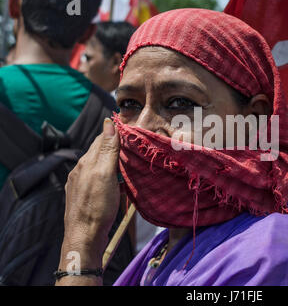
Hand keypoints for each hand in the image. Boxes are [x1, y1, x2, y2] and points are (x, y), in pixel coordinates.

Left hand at [56, 118, 119, 284]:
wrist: (85, 238)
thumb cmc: (97, 207)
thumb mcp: (105, 175)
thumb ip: (108, 149)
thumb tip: (108, 123)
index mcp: (86, 162)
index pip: (102, 138)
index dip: (116, 132)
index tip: (131, 130)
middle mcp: (80, 170)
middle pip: (99, 151)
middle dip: (115, 145)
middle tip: (133, 144)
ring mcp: (80, 183)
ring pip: (99, 165)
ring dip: (112, 161)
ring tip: (128, 162)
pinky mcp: (83, 195)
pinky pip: (97, 179)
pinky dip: (108, 175)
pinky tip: (116, 182)